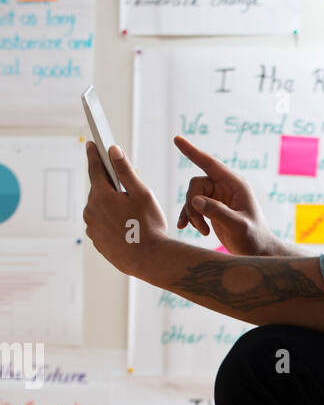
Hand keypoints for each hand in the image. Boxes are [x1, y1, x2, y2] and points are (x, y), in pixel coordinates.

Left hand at [82, 143, 167, 276]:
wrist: (151, 260)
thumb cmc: (150, 225)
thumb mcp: (142, 193)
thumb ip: (125, 170)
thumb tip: (113, 150)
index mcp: (101, 195)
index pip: (95, 169)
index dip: (94, 154)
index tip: (91, 144)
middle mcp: (91, 211)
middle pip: (98, 191)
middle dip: (109, 188)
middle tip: (125, 191)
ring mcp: (92, 228)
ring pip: (99, 210)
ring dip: (110, 207)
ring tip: (129, 215)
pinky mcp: (97, 242)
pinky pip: (101, 226)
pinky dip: (110, 223)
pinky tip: (125, 228)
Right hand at [174, 134, 276, 255]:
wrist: (257, 252)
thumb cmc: (254, 238)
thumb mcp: (238, 226)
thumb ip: (217, 212)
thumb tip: (194, 200)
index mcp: (235, 184)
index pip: (210, 164)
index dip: (192, 152)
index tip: (176, 139)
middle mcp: (225, 187)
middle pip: (196, 185)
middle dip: (193, 205)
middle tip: (200, 226)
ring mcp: (217, 197)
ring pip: (192, 197)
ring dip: (192, 214)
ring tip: (202, 231)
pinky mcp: (212, 208)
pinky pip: (192, 206)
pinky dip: (189, 217)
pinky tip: (185, 227)